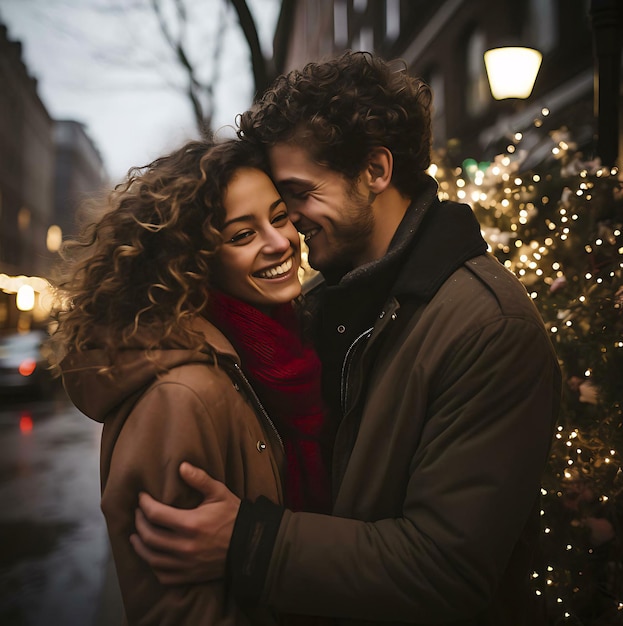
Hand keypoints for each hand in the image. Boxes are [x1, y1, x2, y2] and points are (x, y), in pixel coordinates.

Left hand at [130, 462, 240, 584]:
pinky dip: (153, 566)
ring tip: (136, 535)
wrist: (250, 544)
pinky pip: (163, 575)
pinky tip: (151, 555)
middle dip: (139, 522)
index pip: (155, 514)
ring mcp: (186, 564)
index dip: (144, 504)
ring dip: (140, 546)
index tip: (141, 497)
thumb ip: (200, 479)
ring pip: (152, 558)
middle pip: (149, 536)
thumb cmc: (234, 515)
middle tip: (138, 513)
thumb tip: (181, 466)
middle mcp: (185, 546)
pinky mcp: (189, 576)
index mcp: (191, 524)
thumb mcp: (219, 492)